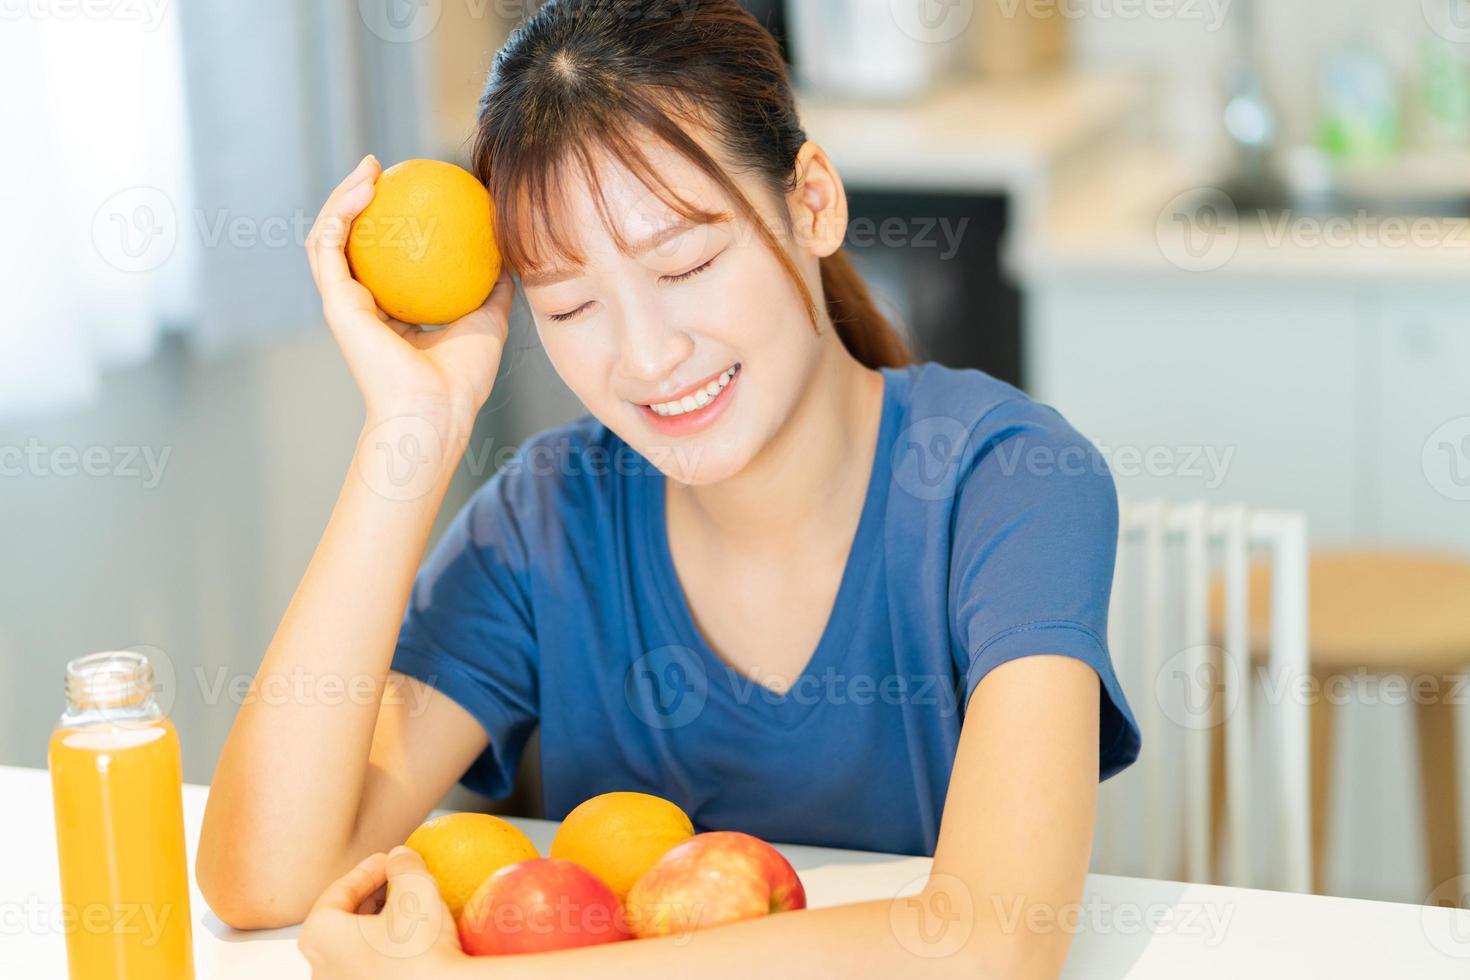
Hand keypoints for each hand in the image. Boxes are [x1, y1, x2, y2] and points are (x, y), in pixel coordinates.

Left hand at [297, 847, 467, 979]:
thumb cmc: (421, 950)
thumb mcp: (416, 889)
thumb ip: (403, 864)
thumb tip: (400, 857)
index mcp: (320, 937)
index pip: (337, 892)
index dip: (366, 871)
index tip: (388, 861)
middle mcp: (321, 968)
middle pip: (343, 921)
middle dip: (371, 898)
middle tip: (398, 882)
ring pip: (356, 947)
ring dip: (379, 925)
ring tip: (409, 912)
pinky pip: (369, 969)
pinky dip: (385, 952)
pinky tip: (412, 944)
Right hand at [305, 154, 512, 430]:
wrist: (437, 408)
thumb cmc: (464, 378)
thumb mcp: (488, 320)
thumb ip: (493, 287)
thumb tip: (510, 253)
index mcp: (391, 313)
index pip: (383, 258)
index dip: (389, 221)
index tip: (411, 190)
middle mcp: (363, 306)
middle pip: (351, 242)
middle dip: (358, 199)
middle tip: (381, 169)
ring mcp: (345, 304)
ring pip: (330, 236)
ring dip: (343, 196)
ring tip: (369, 168)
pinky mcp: (335, 302)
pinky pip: (330, 245)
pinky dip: (342, 212)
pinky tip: (365, 187)